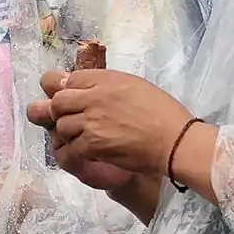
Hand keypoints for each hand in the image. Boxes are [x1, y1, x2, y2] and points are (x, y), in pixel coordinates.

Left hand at [33, 69, 194, 177]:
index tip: (74, 101)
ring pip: (61, 126)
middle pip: (58, 101)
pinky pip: (70, 148)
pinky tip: (87, 154)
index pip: (70, 79)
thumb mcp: (135, 86)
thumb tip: (89, 89)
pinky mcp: (92, 144)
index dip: (69, 91)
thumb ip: (108, 85)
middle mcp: (95, 97)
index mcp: (107, 80)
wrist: (174, 141)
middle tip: (73, 121)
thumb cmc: (163, 113)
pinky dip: (75, 153)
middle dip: (61, 112)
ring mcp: (91, 121)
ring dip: (70, 134)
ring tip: (84, 139)